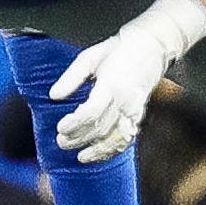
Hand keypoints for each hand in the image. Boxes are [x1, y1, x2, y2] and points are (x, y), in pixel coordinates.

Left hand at [48, 26, 170, 162]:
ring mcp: (135, 110)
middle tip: (61, 142)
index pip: (92, 112)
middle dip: (80, 138)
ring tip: (80, 157)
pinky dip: (113, 150)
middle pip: (101, 128)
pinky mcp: (139, 115)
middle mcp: (125, 101)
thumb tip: (53, 95)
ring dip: (97, 151)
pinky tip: (99, 155)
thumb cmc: (117, 50)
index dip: (75, 123)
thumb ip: (71, 77)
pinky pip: (127, 138)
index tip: (60, 127)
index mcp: (111, 84)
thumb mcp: (90, 57)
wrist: (151, 47)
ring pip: (116, 138)